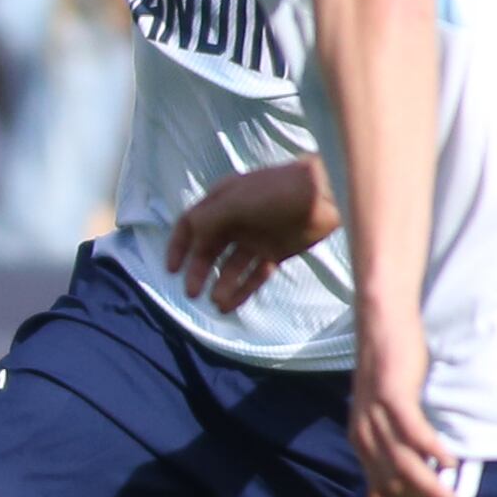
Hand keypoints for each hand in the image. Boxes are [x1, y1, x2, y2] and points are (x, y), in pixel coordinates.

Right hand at [163, 159, 336, 311]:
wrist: (324, 194)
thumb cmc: (275, 192)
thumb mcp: (234, 202)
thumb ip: (207, 222)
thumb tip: (192, 242)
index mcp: (221, 202)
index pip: (190, 225)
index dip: (179, 247)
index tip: (172, 270)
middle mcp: (234, 220)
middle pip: (208, 249)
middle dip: (198, 271)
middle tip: (192, 293)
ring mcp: (255, 237)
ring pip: (230, 266)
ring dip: (220, 285)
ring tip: (217, 303)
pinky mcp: (275, 252)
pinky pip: (253, 275)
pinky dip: (242, 289)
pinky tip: (231, 304)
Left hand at [348, 324, 462, 496]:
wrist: (381, 323)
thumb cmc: (388, 370)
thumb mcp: (379, 416)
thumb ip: (381, 453)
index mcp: (361, 442)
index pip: (384, 490)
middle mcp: (363, 434)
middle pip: (394, 483)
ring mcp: (375, 416)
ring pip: (403, 464)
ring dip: (432, 488)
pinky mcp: (392, 397)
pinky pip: (412, 432)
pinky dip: (432, 450)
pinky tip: (451, 464)